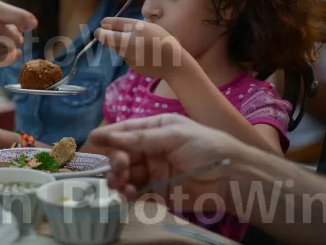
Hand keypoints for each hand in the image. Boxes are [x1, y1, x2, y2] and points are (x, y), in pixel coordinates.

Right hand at [87, 114, 241, 210]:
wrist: (232, 177)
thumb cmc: (205, 146)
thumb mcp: (173, 134)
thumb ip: (140, 138)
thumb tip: (109, 136)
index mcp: (156, 130)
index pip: (127, 130)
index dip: (110, 134)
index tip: (93, 139)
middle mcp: (152, 150)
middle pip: (123, 154)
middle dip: (116, 159)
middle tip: (119, 164)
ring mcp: (154, 172)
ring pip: (126, 174)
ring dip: (118, 177)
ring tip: (119, 182)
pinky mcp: (158, 193)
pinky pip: (136, 193)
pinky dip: (128, 194)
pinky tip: (127, 194)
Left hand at [95, 17, 184, 78]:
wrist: (174, 63)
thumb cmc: (161, 40)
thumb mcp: (147, 27)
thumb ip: (127, 25)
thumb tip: (105, 25)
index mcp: (136, 30)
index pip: (112, 26)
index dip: (105, 25)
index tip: (102, 24)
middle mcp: (131, 43)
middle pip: (108, 39)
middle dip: (103, 35)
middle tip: (99, 32)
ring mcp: (130, 57)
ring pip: (117, 48)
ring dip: (118, 44)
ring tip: (133, 42)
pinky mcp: (132, 66)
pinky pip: (126, 57)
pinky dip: (129, 54)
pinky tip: (142, 54)